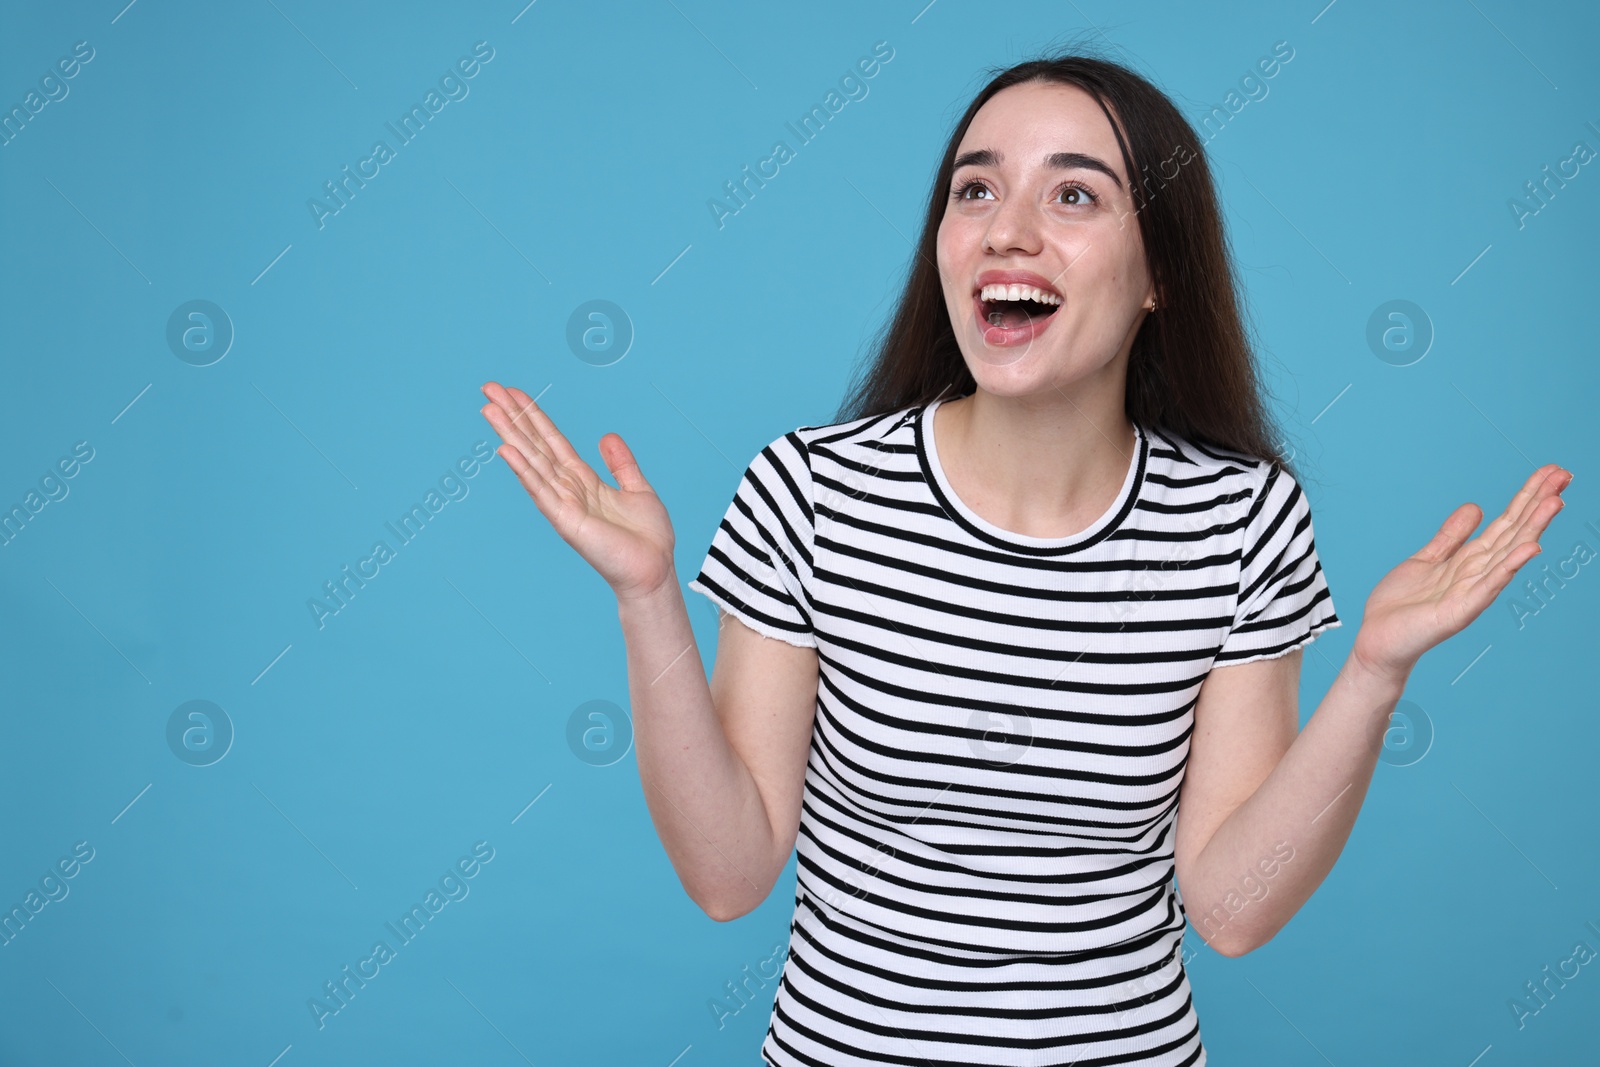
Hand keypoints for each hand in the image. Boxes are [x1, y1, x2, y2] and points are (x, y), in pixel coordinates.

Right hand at [479, 381, 676, 601]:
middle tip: (488, 387)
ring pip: (531, 461)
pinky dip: (523, 470)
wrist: (654, 571)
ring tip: (489, 408)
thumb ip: (621, 464)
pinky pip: (540, 491)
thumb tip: (606, 436)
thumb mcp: (638, 489)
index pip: (551, 440)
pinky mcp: (566, 521)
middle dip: (512, 416)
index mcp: (583, 480)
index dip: (534, 415)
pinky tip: (505, 450)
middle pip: (534, 444)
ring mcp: (563, 504)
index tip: (513, 392)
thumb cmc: (647, 538)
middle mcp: (567, 489)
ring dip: (509, 434)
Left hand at [1352, 463, 1572, 679]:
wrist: (1378, 639)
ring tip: (1555, 501)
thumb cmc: (1402, 604)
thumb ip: (1451, 537)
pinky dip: (1510, 566)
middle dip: (1538, 504)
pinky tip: (1531, 548)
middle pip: (1515, 532)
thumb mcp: (1426, 559)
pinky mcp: (1460, 610)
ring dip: (1533, 528)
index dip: (1526, 497)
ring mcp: (1473, 592)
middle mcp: (1478, 573)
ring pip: (1509, 553)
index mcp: (1470, 560)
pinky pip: (1490, 585)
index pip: (1506, 523)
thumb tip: (1476, 507)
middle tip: (1564, 475)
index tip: (1550, 472)